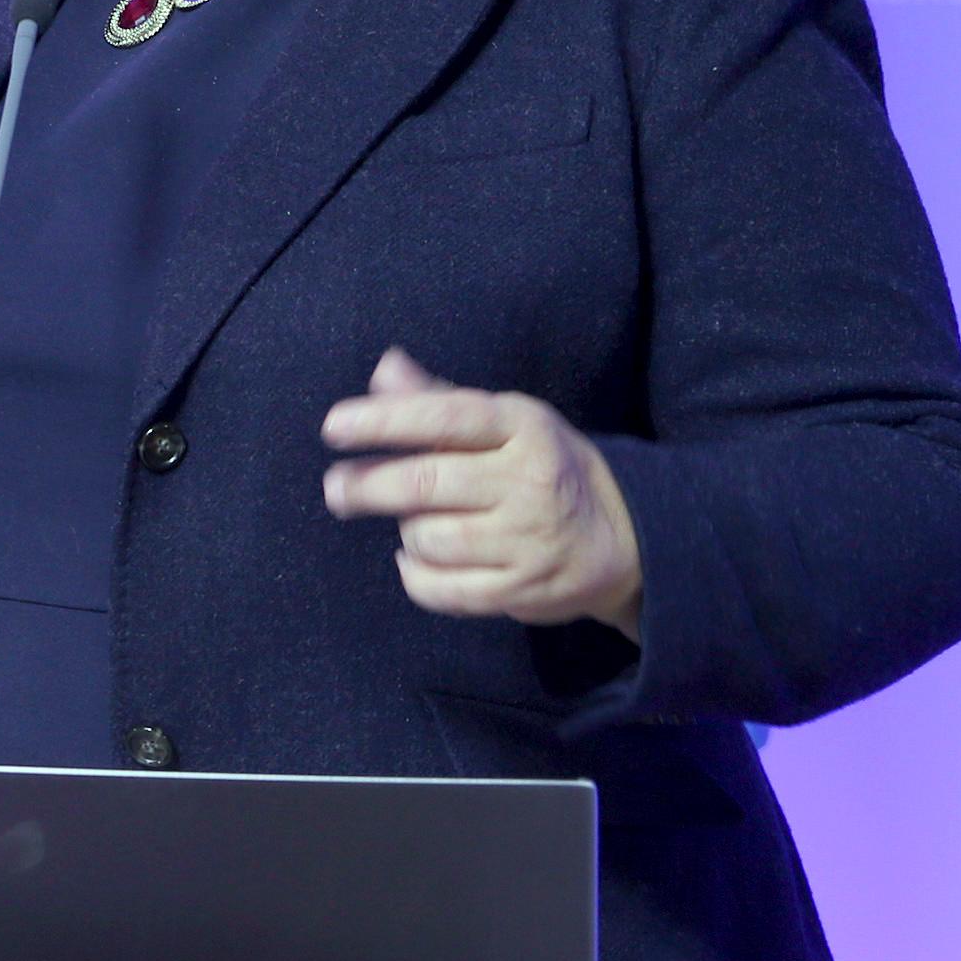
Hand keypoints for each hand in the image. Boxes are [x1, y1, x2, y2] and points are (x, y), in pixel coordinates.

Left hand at [321, 349, 643, 638]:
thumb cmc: (542, 466)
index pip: (443, 417)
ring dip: (405, 531)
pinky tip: (413, 560)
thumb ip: (439, 400)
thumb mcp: (505, 421)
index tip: (333, 427)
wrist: (627, 536)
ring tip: (410, 521)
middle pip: (427, 482)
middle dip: (368, 485)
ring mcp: (528, 539)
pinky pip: (444, 590)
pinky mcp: (523, 590)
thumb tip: (385, 369)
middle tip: (336, 488)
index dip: (382, 421)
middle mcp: (528, 481)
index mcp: (524, 426)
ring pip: (430, 537)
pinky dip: (416, 576)